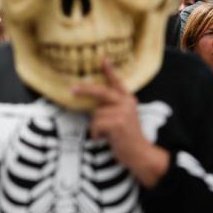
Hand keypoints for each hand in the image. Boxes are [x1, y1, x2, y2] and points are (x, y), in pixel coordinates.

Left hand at [71, 60, 169, 187]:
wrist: (140, 153)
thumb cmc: (126, 137)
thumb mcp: (122, 118)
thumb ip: (112, 108)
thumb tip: (92, 103)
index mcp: (127, 100)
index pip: (117, 82)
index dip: (110, 70)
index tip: (103, 58)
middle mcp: (126, 103)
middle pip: (101, 92)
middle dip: (85, 90)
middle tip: (72, 89)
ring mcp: (123, 112)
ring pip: (95, 114)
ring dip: (96, 126)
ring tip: (106, 134)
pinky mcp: (118, 123)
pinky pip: (96, 125)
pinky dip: (96, 134)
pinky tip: (105, 138)